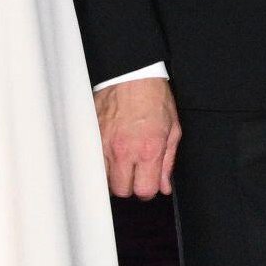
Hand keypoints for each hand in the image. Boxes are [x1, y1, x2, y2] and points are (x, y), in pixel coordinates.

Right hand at [94, 78, 181, 199]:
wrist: (132, 74)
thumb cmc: (154, 97)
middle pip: (121, 190)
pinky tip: (109, 152)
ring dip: (114, 175)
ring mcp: (104, 144)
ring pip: (104, 178)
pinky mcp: (92, 136)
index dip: (148, 190)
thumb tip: (164, 185)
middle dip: (130, 185)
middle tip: (136, 172)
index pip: (144, 191)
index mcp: (148, 150)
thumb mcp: (173, 130)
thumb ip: (168, 162)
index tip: (149, 182)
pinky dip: (101, 162)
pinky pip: (93, 161)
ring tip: (122, 161)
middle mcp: (124, 150)